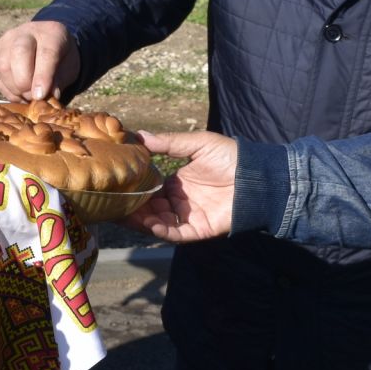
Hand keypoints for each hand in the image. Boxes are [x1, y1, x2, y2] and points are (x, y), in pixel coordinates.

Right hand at [0, 19, 77, 101]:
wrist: (46, 45)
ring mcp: (7, 39)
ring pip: (2, 66)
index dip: (42, 76)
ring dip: (13, 88)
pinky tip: (17, 94)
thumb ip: (59, 81)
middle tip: (33, 97)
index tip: (40, 96)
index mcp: (51, 33)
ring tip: (26, 97)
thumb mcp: (68, 69)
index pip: (46, 52)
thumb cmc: (60, 59)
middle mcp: (26, 32)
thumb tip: (48, 97)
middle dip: (24, 82)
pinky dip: (4, 89)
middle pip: (19, 53)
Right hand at [122, 129, 236, 242]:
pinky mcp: (200, 230)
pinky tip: (151, 224)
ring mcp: (189, 217)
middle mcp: (180, 202)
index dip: (133, 190)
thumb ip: (169, 143)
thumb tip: (139, 135)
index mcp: (177, 183)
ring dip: (142, 220)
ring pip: (159, 223)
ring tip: (125, 215)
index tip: (115, 186)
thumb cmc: (231, 157)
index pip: (149, 190)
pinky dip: (163, 231)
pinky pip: (177, 233)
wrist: (258, 176)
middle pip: (150, 209)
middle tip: (112, 204)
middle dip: (132, 208)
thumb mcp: (197, 144)